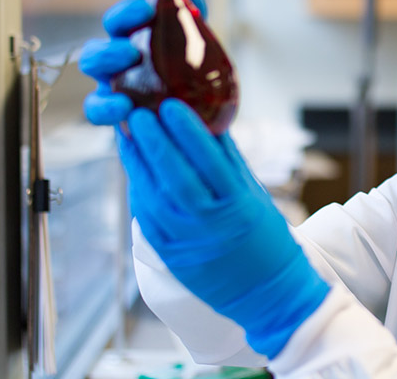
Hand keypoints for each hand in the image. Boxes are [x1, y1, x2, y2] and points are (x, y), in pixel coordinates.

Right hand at [79, 0, 206, 125]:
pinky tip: (124, 106)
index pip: (121, 21)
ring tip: (128, 69)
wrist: (191, 117)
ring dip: (105, 64)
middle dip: (111, 46)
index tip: (147, 9)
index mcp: (132, 41)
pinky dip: (106, 107)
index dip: (128, 13)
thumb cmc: (186, 77)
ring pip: (90, 70)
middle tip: (132, 52)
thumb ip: (190, 24)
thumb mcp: (193, 49)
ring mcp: (110, 86)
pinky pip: (95, 109)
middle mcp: (115, 62)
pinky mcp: (111, 113)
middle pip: (96, 47)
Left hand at [122, 98, 329, 357]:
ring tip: (128, 135)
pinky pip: (148, 219)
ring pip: (154, 197)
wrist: (268, 292)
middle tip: (137, 113)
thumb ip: (231, 160)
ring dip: (137, 163)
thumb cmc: (267, 238)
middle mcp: (212, 224)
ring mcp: (188, 242)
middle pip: (174, 176)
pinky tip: (133, 169)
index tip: (169, 106)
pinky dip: (138, 191)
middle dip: (153, 142)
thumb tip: (209, 121)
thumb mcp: (256, 195)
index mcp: (239, 204)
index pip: (208, 160)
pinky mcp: (172, 257)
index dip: (186, 131)